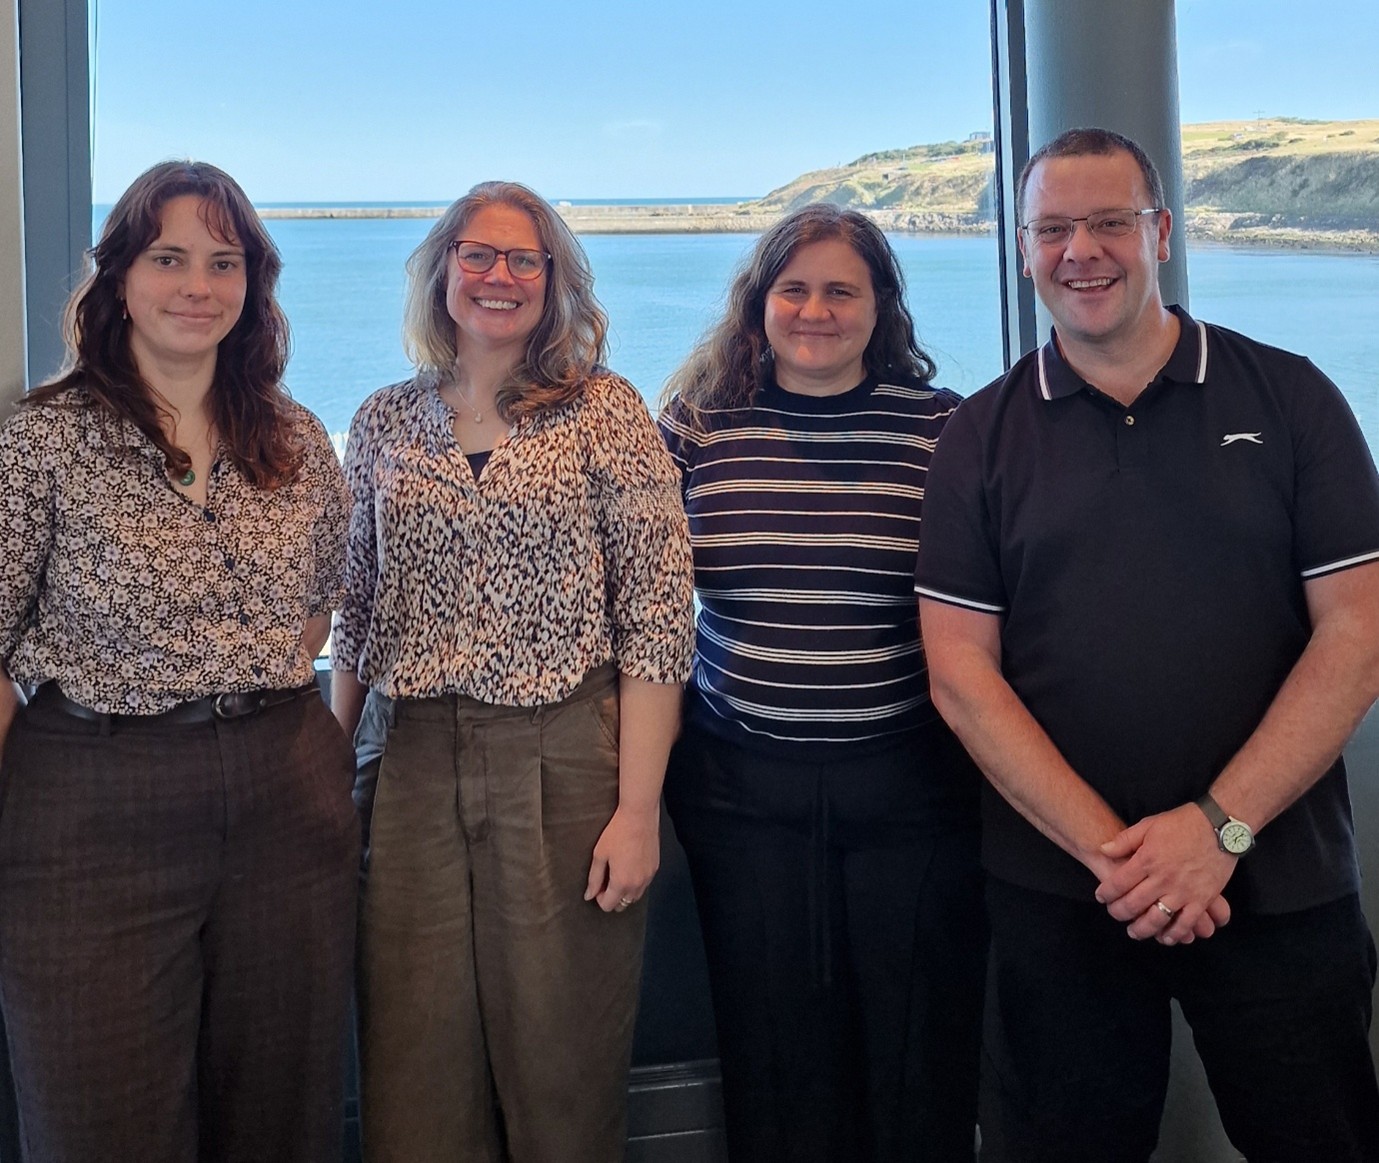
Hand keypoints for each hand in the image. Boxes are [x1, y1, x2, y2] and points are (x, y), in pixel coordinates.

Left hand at [584, 804, 659, 913]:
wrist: (639, 815)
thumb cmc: (618, 832)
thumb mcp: (599, 855)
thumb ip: (594, 878)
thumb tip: (589, 895)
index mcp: (621, 882)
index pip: (609, 905)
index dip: (599, 898)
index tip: (598, 886)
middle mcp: (637, 884)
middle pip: (623, 904)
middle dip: (613, 897)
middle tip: (606, 880)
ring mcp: (648, 877)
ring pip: (635, 896)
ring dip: (625, 892)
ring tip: (618, 873)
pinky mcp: (655, 868)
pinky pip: (644, 884)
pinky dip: (636, 883)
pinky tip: (629, 867)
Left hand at [1095, 804, 1237, 944]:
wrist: (1220, 826)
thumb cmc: (1183, 823)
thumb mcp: (1150, 824)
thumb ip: (1125, 840)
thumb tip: (1103, 850)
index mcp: (1147, 859)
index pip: (1118, 883)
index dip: (1106, 893)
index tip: (1101, 897)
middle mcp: (1162, 879)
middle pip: (1133, 904)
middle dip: (1119, 912)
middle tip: (1114, 913)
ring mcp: (1183, 891)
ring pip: (1157, 919)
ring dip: (1142, 929)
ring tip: (1134, 932)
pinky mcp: (1202, 899)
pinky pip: (1186, 923)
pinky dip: (1174, 934)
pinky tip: (1165, 938)